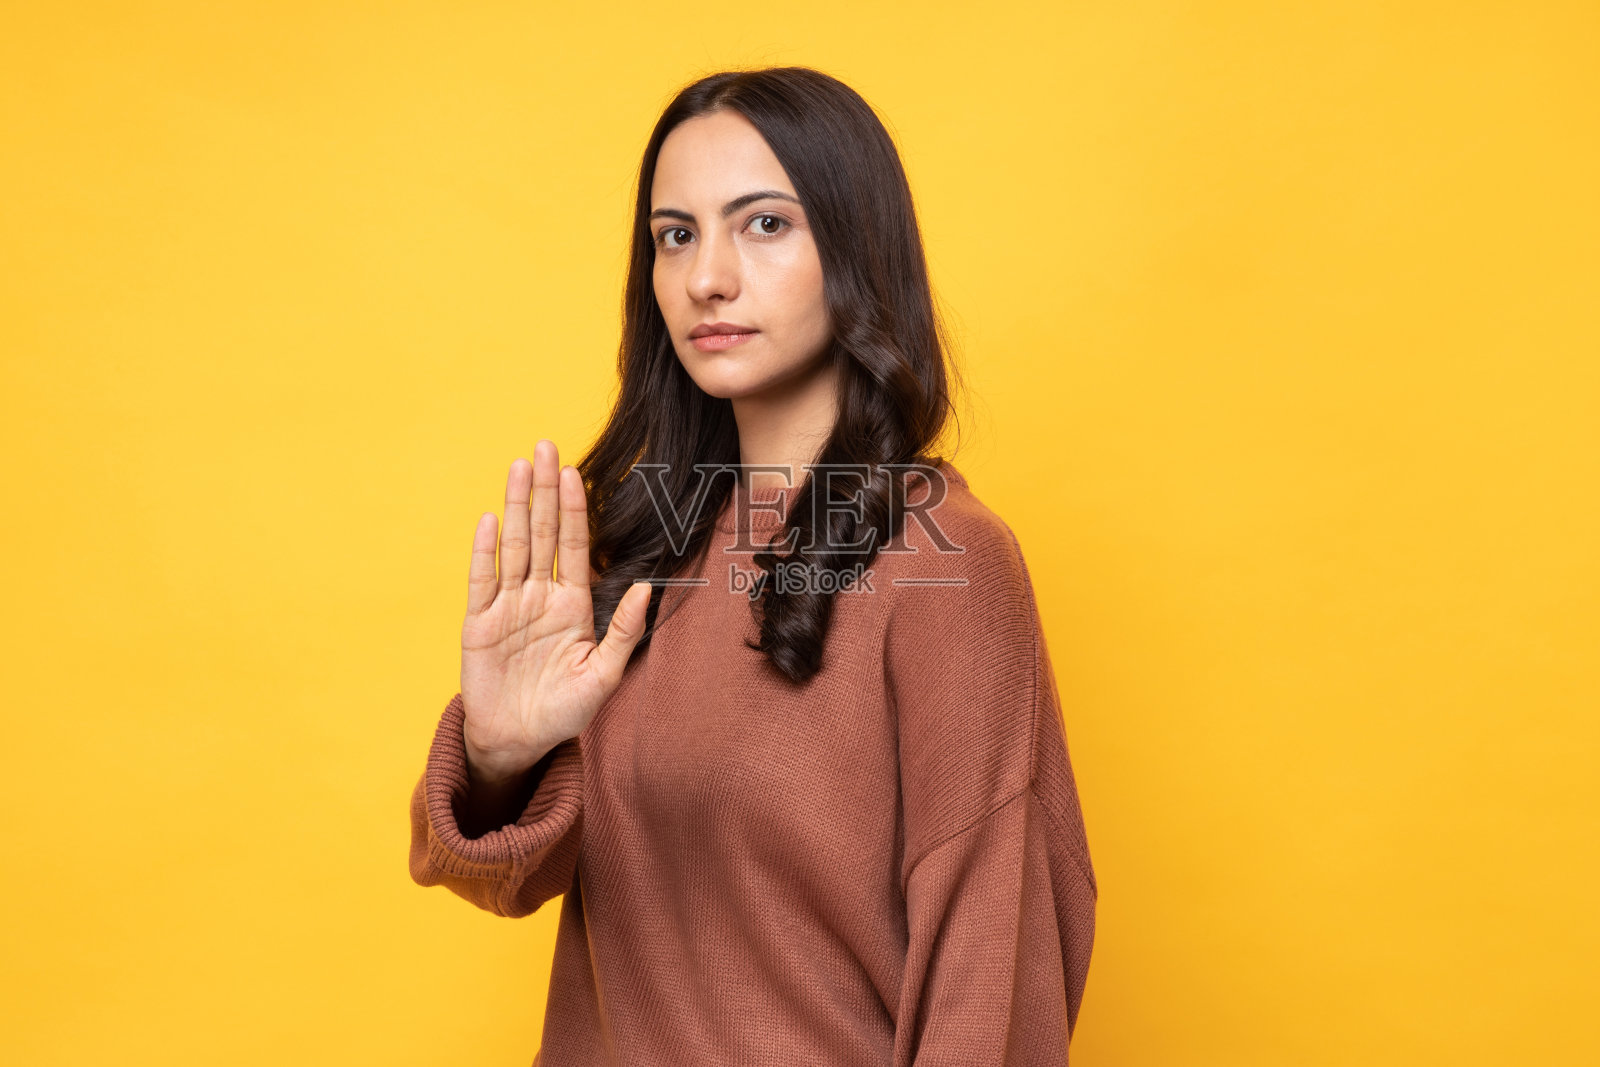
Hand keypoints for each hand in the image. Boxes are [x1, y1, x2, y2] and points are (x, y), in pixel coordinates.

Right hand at [457, 440, 651, 782]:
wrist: (519, 741)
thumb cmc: (565, 710)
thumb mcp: (603, 674)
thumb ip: (623, 631)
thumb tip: (645, 589)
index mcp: (572, 603)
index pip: (573, 545)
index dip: (574, 509)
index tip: (574, 472)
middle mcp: (540, 596)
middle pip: (542, 533)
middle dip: (544, 490)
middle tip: (543, 446)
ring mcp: (508, 606)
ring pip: (513, 546)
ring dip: (517, 506)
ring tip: (519, 467)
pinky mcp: (480, 623)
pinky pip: (482, 580)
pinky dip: (485, 551)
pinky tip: (491, 520)